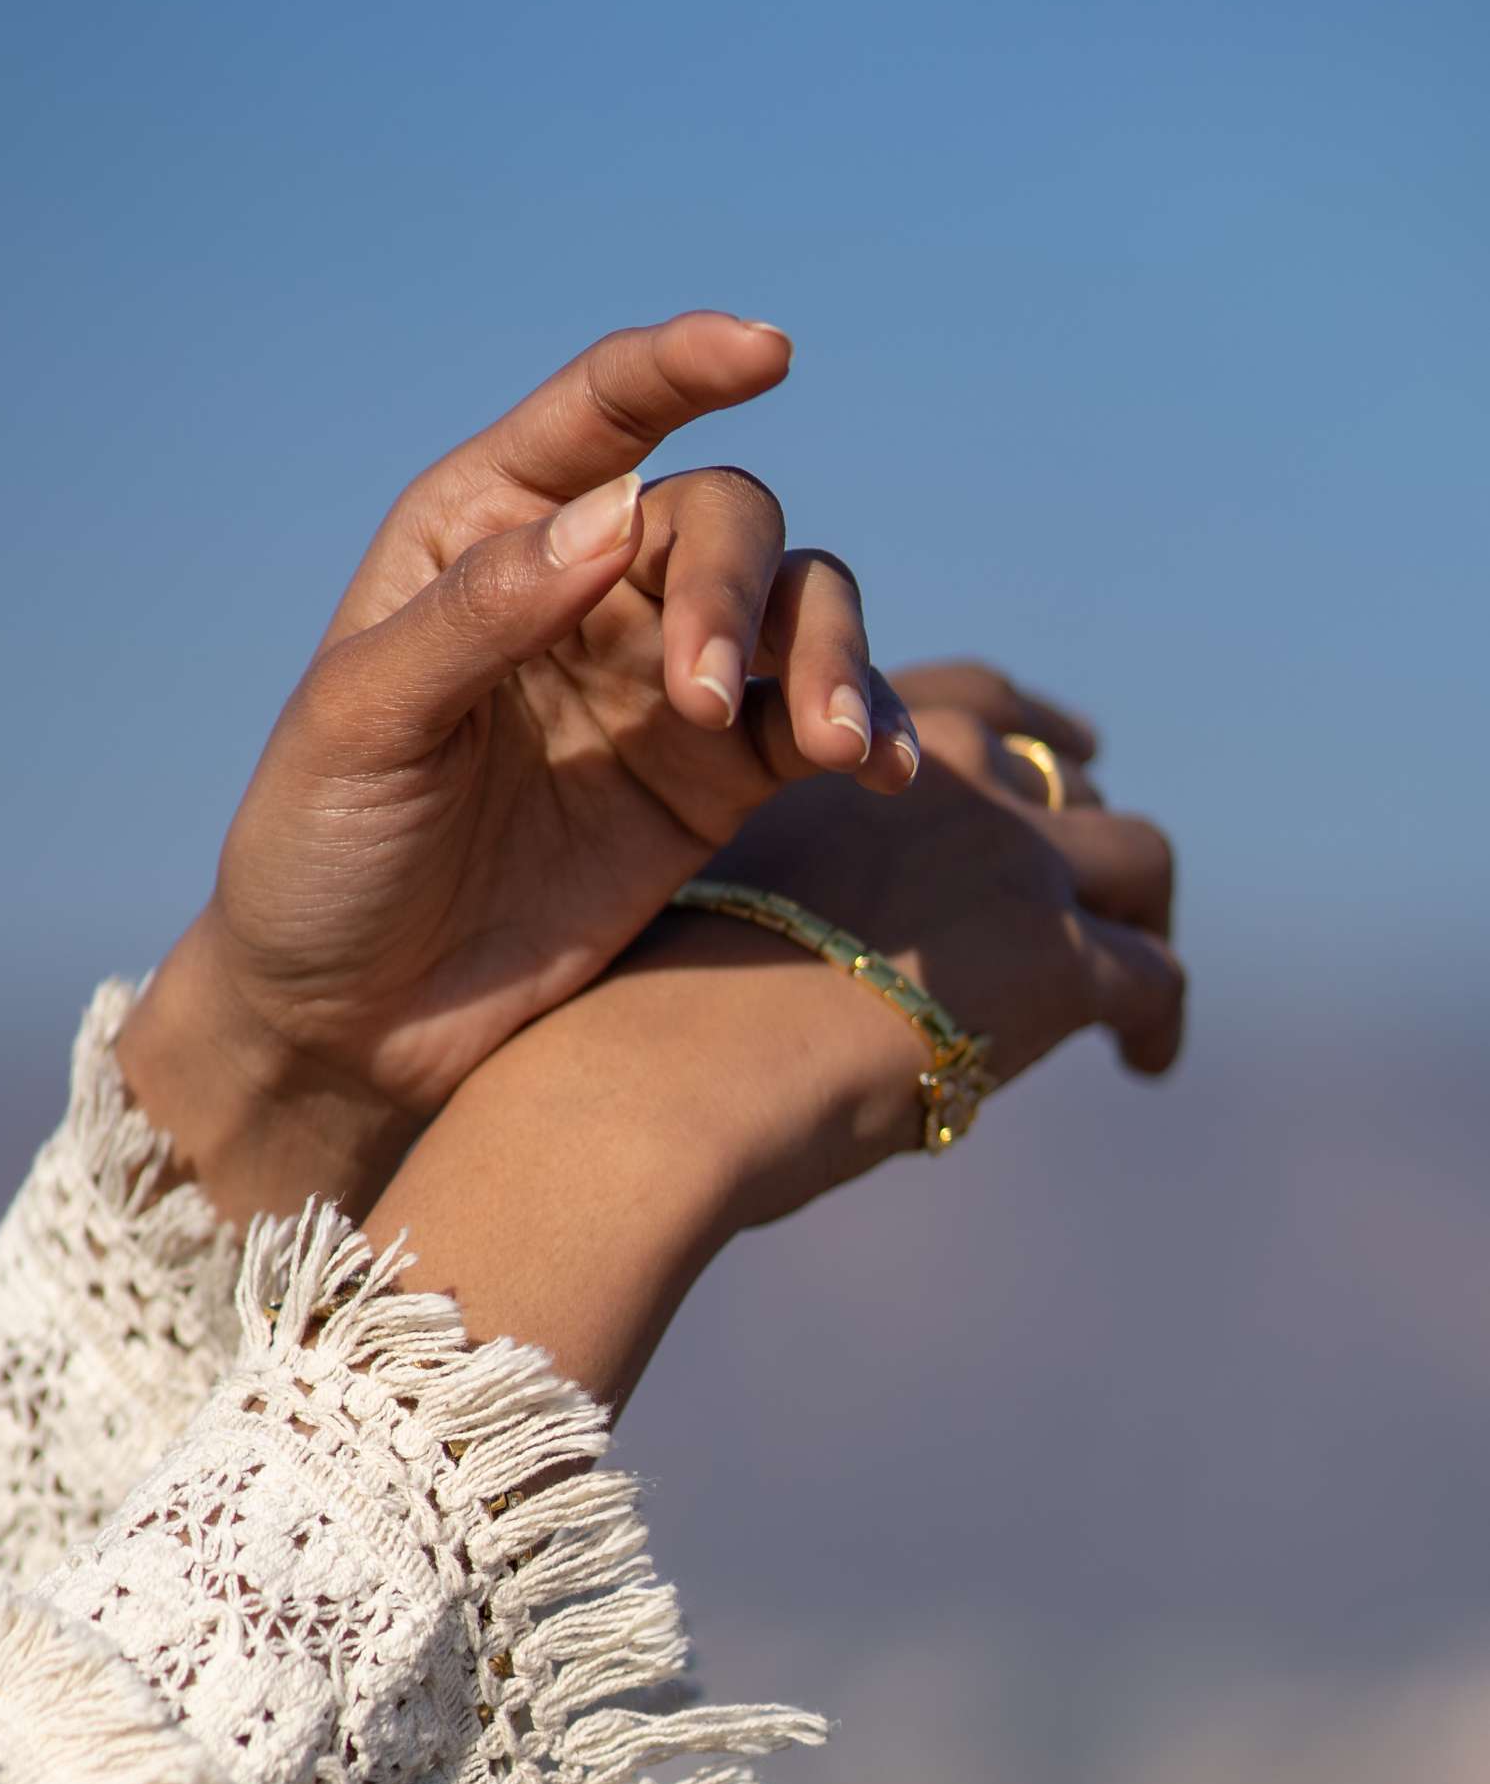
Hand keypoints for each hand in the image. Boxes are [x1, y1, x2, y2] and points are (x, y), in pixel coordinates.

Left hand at [114, 312, 919, 1221]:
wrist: (345, 1024)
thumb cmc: (319, 854)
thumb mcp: (360, 729)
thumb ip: (479, 617)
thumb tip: (615, 517)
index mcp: (480, 531)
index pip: (600, 415)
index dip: (685, 368)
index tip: (770, 353)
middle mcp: (584, 582)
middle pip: (721, 520)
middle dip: (736, 591)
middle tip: (705, 699)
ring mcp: (658, 681)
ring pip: (798, 608)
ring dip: (829, 658)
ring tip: (834, 749)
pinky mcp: (713, 782)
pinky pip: (817, 722)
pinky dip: (868, 729)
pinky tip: (886, 774)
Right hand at [368, 684, 1183, 1407]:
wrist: (653, 1083)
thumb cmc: (625, 1023)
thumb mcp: (694, 905)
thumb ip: (767, 888)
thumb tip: (782, 952)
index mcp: (837, 740)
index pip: (960, 700)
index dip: (1018, 729)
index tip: (1055, 750)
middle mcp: (936, 773)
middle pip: (1060, 765)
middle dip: (1086, 814)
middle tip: (1109, 881)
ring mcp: (1009, 857)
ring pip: (1139, 855)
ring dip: (1144, 915)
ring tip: (1137, 992)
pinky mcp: (1058, 954)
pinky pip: (1152, 975)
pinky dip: (1157, 1020)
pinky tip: (1145, 1065)